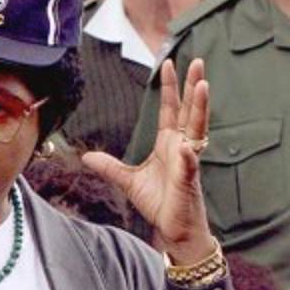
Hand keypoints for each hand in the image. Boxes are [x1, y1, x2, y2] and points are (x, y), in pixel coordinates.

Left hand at [82, 58, 216, 264]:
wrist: (174, 227)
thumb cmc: (159, 202)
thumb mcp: (127, 180)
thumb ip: (109, 166)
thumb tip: (87, 155)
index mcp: (169, 144)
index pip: (171, 110)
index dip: (170, 88)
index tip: (169, 64)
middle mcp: (182, 147)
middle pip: (190, 111)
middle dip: (193, 86)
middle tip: (198, 62)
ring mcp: (188, 162)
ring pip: (197, 129)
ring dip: (200, 108)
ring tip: (202, 86)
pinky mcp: (189, 181)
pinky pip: (189, 165)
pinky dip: (188, 156)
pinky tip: (187, 146)